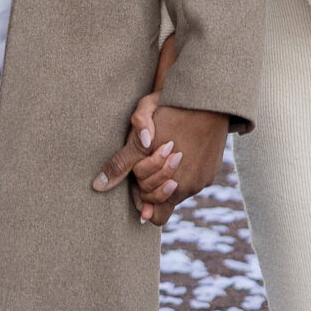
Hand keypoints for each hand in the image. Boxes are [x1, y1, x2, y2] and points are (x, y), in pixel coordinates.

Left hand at [93, 103, 228, 226]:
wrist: (207, 96)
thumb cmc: (171, 106)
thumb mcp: (140, 129)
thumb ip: (122, 160)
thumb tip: (98, 186)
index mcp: (169, 179)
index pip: (154, 213)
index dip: (142, 199)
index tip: (137, 185)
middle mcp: (188, 186)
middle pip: (163, 200)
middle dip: (151, 185)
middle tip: (148, 160)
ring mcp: (202, 180)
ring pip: (178, 191)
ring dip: (168, 178)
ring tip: (163, 152)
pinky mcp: (212, 172)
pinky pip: (194, 181)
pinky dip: (184, 171)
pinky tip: (179, 150)